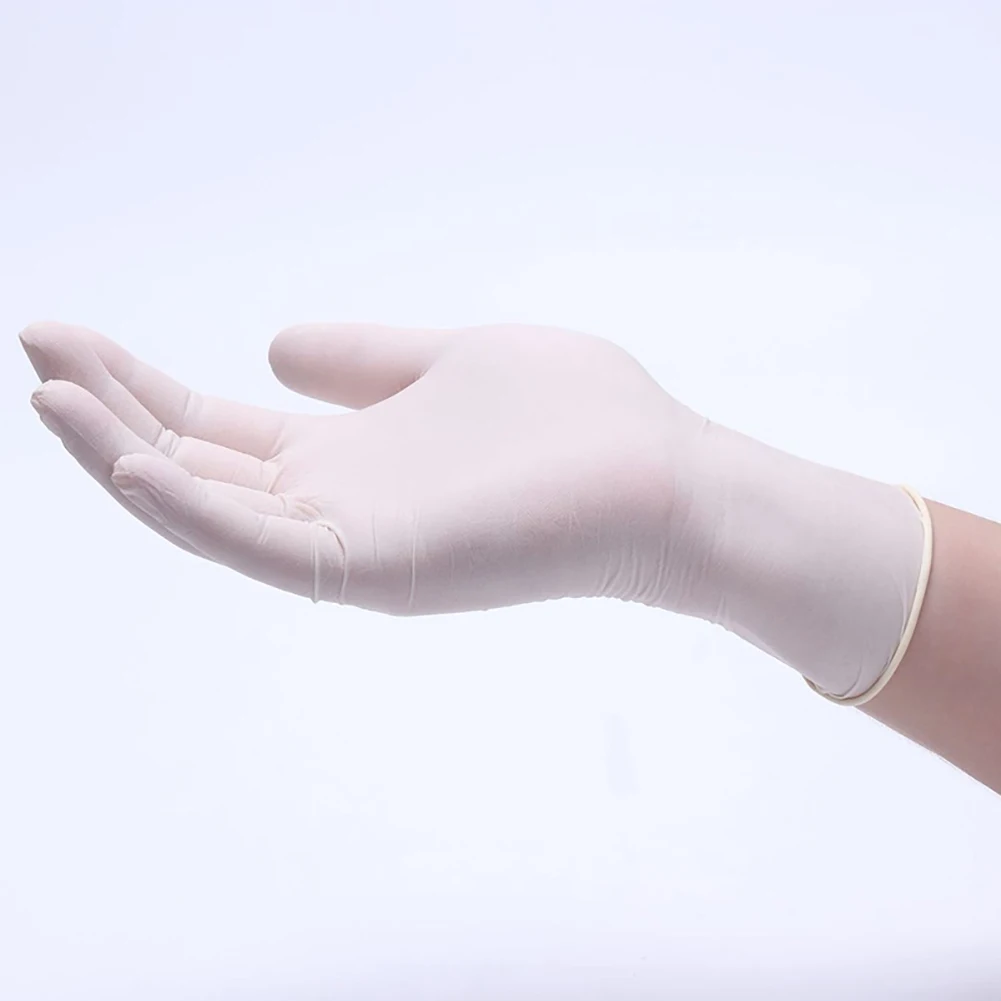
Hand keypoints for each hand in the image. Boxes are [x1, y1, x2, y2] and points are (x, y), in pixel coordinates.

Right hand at [21, 322, 708, 614]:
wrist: (664, 477)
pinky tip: (136, 461)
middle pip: (197, 464)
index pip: (217, 425)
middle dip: (113, 412)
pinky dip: (195, 515)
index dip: (139, 384)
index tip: (69, 336)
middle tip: (37, 349)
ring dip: (127, 459)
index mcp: (347, 456)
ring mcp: (354, 544)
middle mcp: (335, 505)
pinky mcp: (383, 570)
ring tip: (53, 397)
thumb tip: (271, 344)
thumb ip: (363, 360)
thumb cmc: (577, 421)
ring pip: (212, 512)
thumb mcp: (445, 361)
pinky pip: (269, 551)